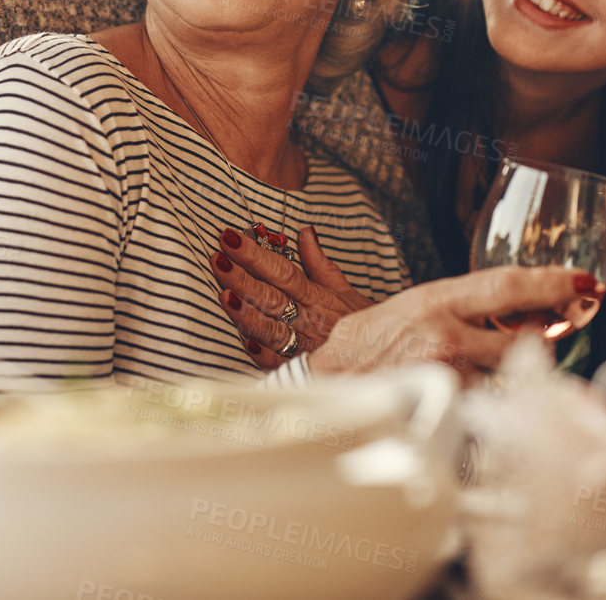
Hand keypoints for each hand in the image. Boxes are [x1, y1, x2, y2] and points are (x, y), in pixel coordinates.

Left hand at [212, 225, 374, 368]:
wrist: (389, 361)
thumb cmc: (361, 326)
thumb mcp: (345, 290)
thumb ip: (320, 263)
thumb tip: (305, 232)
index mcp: (317, 296)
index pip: (282, 270)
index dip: (255, 254)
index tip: (230, 238)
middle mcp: (309, 319)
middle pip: (271, 296)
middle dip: (241, 277)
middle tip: (216, 259)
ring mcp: (306, 346)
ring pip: (272, 328)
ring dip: (247, 313)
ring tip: (224, 295)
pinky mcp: (304, 372)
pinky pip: (283, 364)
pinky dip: (265, 354)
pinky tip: (246, 342)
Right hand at [305, 267, 603, 380]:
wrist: (330, 385)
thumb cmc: (367, 345)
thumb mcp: (412, 306)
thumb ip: (458, 304)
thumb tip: (509, 304)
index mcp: (439, 300)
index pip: (509, 284)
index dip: (553, 282)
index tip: (586, 282)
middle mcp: (449, 335)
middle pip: (524, 335)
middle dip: (548, 335)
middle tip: (560, 329)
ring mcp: (451, 377)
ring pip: (508, 373)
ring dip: (511, 371)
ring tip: (488, 368)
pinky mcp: (449, 411)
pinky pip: (488, 403)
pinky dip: (489, 399)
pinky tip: (470, 395)